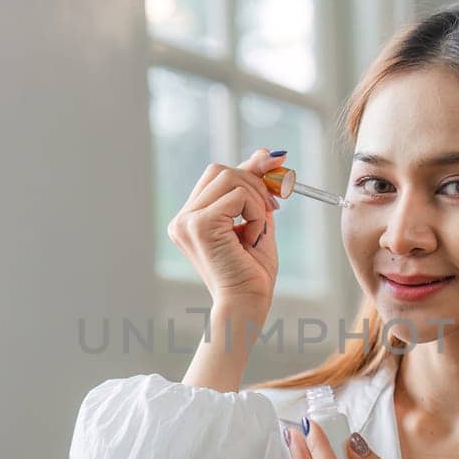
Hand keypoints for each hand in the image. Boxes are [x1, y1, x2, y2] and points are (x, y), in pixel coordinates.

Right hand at [166, 147, 284, 316]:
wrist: (247, 305)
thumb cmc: (252, 274)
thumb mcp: (257, 222)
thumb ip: (256, 191)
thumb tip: (266, 153)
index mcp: (190, 220)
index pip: (217, 176)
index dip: (248, 168)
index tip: (275, 162)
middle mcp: (182, 219)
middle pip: (220, 170)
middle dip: (254, 180)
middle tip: (276, 204)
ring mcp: (187, 221)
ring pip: (230, 178)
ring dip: (256, 200)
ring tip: (259, 229)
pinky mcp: (199, 224)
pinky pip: (238, 196)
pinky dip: (255, 212)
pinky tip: (253, 237)